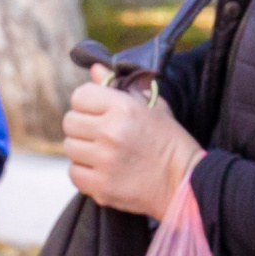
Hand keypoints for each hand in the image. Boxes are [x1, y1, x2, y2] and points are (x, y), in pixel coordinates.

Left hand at [62, 77, 201, 218]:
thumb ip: (119, 86)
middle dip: (82, 126)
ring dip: (82, 150)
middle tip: (99, 133)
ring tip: (102, 153)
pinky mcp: (102, 187)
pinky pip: (74, 173)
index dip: (86, 102)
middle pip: (69, 122)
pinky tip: (101, 170)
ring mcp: (104, 161)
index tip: (97, 111)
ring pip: (69, 148)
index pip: (79, 96)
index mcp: (122, 108)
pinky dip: (84, 172)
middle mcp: (110, 132)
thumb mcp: (151, 105)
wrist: (185, 182)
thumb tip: (94, 68)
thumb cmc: (169, 140)